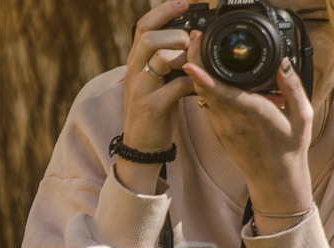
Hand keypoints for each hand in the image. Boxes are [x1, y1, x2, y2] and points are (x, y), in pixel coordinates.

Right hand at [118, 0, 193, 193]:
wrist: (141, 147)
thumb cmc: (154, 111)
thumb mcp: (155, 80)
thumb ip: (166, 60)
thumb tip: (190, 38)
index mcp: (135, 62)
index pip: (143, 26)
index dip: (164, 11)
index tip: (185, 3)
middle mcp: (133, 72)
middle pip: (149, 37)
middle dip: (175, 34)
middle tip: (191, 42)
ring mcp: (140, 89)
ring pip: (160, 58)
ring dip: (184, 56)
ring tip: (195, 65)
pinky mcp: (151, 107)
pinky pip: (175, 86)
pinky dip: (192, 82)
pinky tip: (199, 86)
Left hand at [182, 30, 313, 230]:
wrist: (275, 178)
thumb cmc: (291, 147)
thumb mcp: (303, 116)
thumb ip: (293, 87)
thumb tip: (283, 62)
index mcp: (254, 114)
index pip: (224, 93)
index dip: (205, 78)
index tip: (191, 62)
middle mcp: (233, 120)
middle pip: (204, 88)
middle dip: (196, 61)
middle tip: (197, 38)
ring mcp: (222, 125)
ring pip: (201, 94)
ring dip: (196, 72)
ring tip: (198, 47)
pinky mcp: (217, 128)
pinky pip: (205, 102)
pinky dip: (201, 85)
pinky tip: (203, 71)